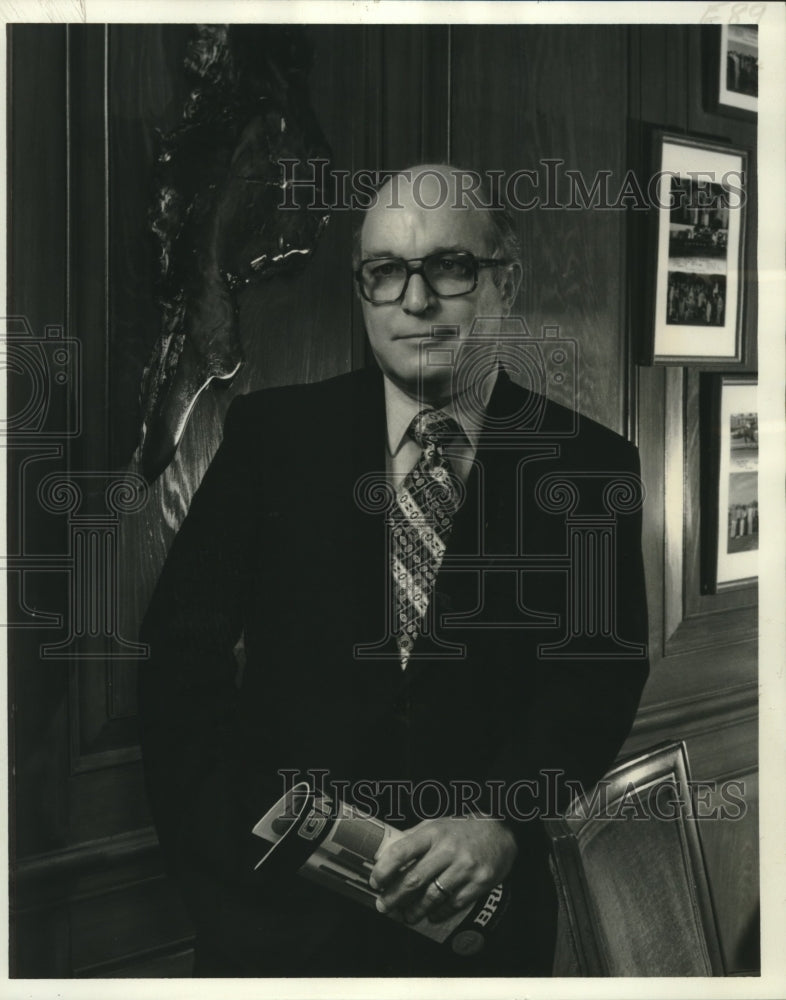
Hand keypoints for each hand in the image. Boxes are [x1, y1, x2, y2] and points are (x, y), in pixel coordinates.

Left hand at [368, 816, 517, 924]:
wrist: (501, 831)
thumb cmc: (462, 829)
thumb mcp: (436, 824)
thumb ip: (413, 838)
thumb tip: (385, 854)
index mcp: (433, 832)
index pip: (402, 851)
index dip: (384, 869)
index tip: (375, 881)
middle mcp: (448, 849)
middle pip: (414, 879)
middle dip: (394, 897)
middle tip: (383, 905)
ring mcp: (465, 867)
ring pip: (432, 896)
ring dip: (414, 910)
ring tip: (405, 915)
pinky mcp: (479, 883)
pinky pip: (453, 904)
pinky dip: (438, 913)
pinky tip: (430, 914)